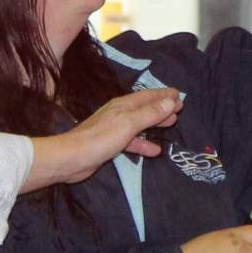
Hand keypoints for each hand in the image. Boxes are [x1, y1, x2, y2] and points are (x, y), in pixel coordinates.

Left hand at [25, 88, 181, 191]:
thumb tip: (170, 102)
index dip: (164, 95)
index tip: (179, 95)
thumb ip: (150, 113)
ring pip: (140, 124)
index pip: (148, 96)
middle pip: (145, 107)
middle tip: (179, 108)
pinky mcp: (111, 144)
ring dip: (155, 123)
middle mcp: (120, 114)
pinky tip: (155, 150)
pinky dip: (144, 143)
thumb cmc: (101, 138)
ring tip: (171, 124)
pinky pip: (133, 141)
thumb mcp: (129, 124)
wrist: (72, 158)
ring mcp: (115, 129)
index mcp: (124, 105)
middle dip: (162, 107)